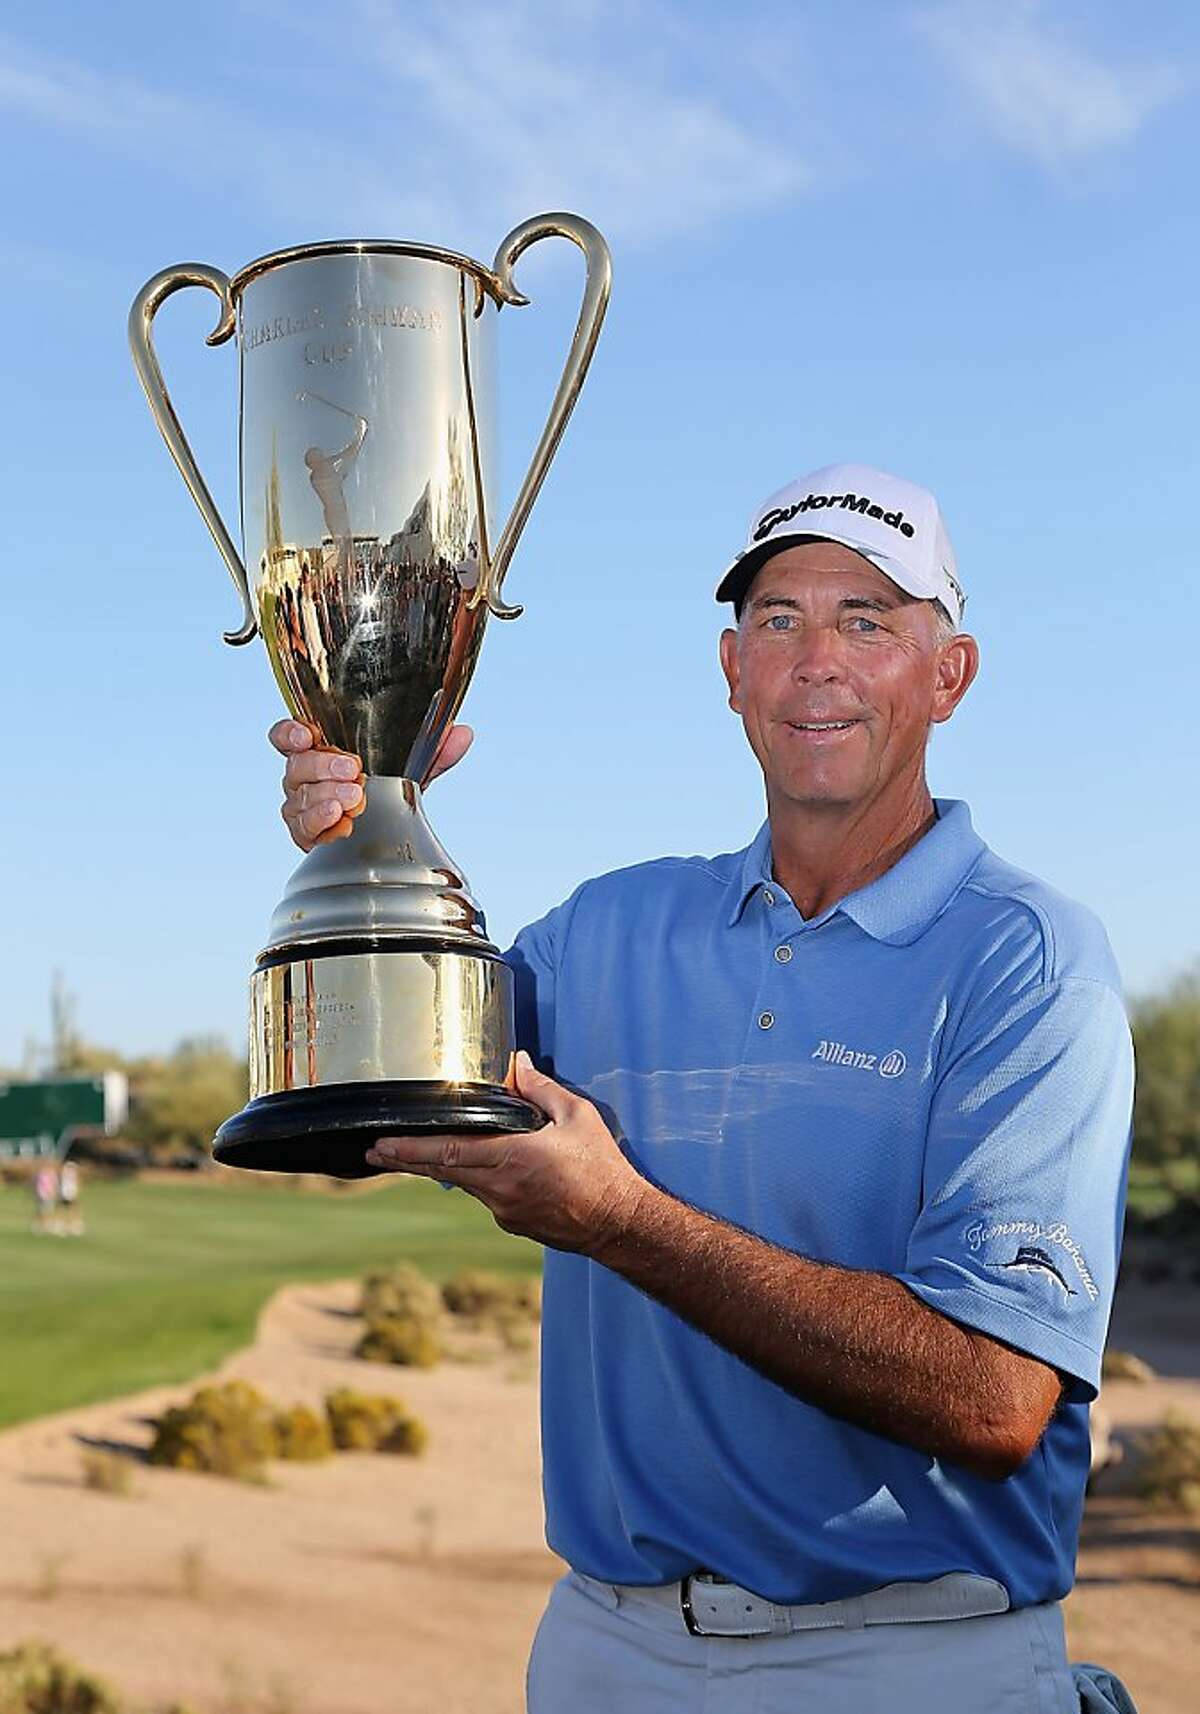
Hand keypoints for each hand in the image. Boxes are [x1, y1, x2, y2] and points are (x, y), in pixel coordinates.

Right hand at [269, 720, 474, 851]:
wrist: (384, 831)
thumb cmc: (387, 787)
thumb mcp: (412, 766)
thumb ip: (434, 751)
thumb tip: (462, 734)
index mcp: (320, 749)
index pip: (287, 736)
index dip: (289, 733)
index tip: (306, 735)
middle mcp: (304, 776)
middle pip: (295, 766)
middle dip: (323, 766)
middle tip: (353, 770)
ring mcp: (301, 807)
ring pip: (298, 799)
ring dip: (325, 798)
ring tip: (352, 799)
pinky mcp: (307, 836)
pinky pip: (304, 831)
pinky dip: (322, 826)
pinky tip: (342, 825)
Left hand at [364, 1052, 652, 1254]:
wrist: (620, 1223)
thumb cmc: (602, 1169)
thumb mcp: (577, 1117)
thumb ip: (541, 1089)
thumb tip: (517, 1064)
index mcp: (512, 1158)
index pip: (447, 1152)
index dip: (410, 1149)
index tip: (381, 1144)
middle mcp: (500, 1188)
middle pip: (442, 1171)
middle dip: (407, 1159)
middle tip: (377, 1150)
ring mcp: (504, 1210)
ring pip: (464, 1182)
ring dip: (444, 1166)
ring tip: (419, 1152)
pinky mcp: (513, 1223)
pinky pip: (486, 1195)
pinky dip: (478, 1178)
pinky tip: (484, 1166)